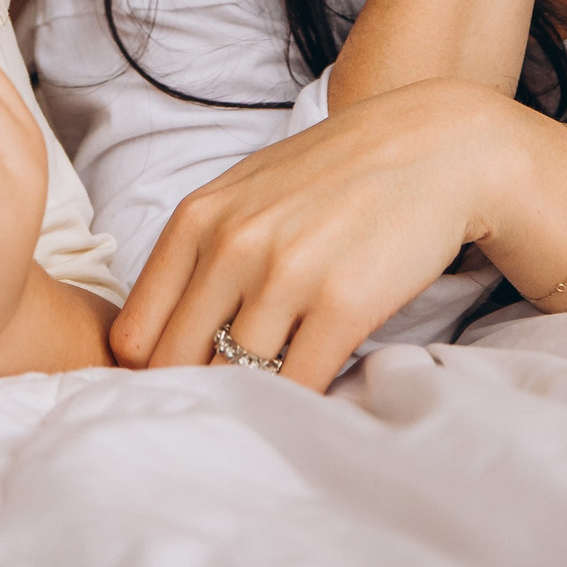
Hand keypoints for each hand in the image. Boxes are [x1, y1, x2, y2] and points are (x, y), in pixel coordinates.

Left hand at [111, 80, 518, 391]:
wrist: (431, 149)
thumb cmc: (334, 177)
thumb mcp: (245, 195)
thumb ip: (198, 253)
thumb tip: (156, 340)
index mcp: (197, 220)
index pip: (134, 334)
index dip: (150, 372)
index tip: (176, 388)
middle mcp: (232, 246)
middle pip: (175, 365)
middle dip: (191, 396)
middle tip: (213, 417)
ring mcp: (286, 276)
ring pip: (234, 380)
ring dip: (246, 403)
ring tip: (260, 412)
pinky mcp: (343, 305)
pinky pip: (298, 385)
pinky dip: (298, 404)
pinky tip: (308, 399)